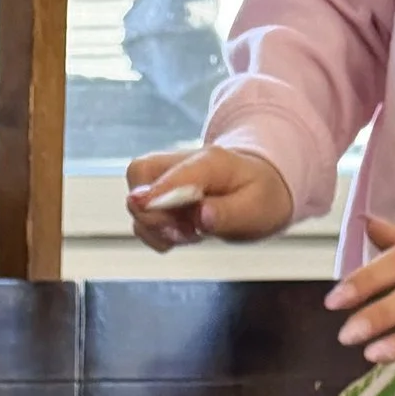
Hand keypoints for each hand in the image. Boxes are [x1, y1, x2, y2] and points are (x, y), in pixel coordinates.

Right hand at [126, 143, 293, 249]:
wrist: (259, 188)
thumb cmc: (259, 196)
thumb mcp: (256, 208)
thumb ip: (227, 212)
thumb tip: (200, 217)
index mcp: (209, 160)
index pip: (173, 173)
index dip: (157, 194)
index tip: (147, 210)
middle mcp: (181, 163)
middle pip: (139, 175)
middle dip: (153, 215)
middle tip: (188, 233)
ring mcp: (167, 178)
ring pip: (135, 199)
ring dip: (155, 228)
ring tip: (191, 233)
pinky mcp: (160, 196)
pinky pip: (141, 217)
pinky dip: (155, 234)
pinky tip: (182, 235)